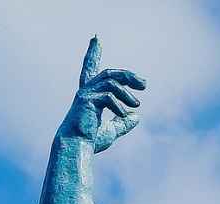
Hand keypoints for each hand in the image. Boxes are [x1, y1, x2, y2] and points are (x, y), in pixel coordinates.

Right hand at [60, 37, 145, 151]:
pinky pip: (108, 96)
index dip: (93, 53)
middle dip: (128, 75)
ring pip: (111, 82)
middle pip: (110, 73)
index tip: (96, 38)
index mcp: (89, 95)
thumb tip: (136, 116)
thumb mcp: (111, 131)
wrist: (75, 148)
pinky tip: (124, 114)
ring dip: (126, 92)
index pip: (91, 69)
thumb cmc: (89, 140)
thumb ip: (123, 122)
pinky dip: (119, 106)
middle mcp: (85, 91)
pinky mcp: (87, 100)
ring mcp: (85, 94)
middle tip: (144, 84)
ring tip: (137, 104)